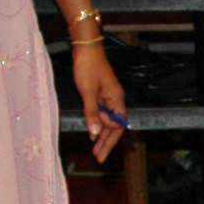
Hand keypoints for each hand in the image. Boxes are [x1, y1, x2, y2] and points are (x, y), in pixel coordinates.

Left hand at [72, 45, 128, 160]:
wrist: (86, 47)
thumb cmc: (88, 66)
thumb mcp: (88, 92)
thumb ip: (92, 113)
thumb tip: (95, 133)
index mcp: (117, 100)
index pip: (117, 127)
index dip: (110, 142)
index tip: (101, 155)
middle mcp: (115, 100)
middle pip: (114, 126)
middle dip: (106, 142)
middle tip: (97, 156)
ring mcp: (108, 96)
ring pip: (108, 120)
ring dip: (101, 133)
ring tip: (93, 147)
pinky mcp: (101, 92)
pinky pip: (102, 112)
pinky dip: (97, 121)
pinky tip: (92, 128)